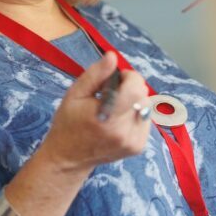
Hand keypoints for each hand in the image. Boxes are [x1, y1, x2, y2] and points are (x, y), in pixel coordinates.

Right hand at [40, 52, 151, 173]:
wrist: (69, 158)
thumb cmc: (68, 123)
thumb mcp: (75, 94)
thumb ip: (96, 74)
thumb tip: (113, 56)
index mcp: (107, 117)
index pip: (136, 88)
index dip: (129, 77)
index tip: (116, 79)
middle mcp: (124, 131)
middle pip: (144, 96)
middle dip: (131, 88)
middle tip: (111, 94)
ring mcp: (133, 141)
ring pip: (147, 107)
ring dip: (134, 101)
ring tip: (114, 108)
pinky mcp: (138, 146)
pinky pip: (145, 120)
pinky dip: (135, 114)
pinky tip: (119, 120)